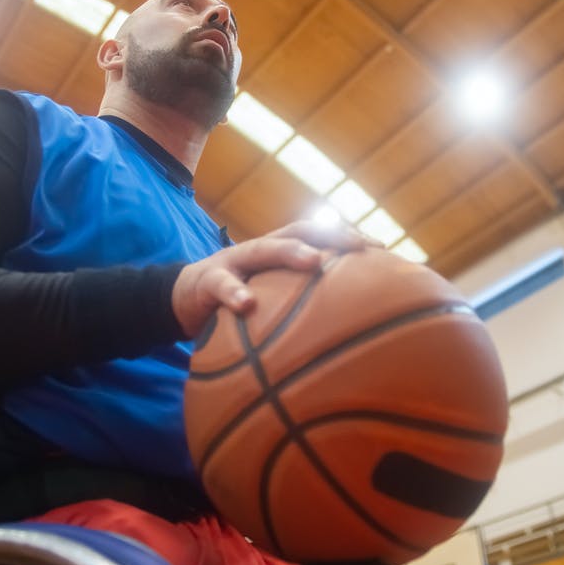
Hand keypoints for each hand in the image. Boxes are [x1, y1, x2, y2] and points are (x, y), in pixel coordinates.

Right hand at [172, 220, 379, 337]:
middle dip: (330, 235)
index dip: (348, 237)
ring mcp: (233, 261)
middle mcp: (260, 249)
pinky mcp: (207, 280)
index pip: (319, 234)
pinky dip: (234, 293)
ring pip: (263, 249)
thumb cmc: (237, 301)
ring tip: (313, 261)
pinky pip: (221, 286)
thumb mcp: (272, 300)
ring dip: (289, 252)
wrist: (181, 299)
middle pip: (299, 231)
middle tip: (358, 247)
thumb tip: (348, 333)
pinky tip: (247, 306)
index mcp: (278, 252)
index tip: (382, 248)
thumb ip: (301, 306)